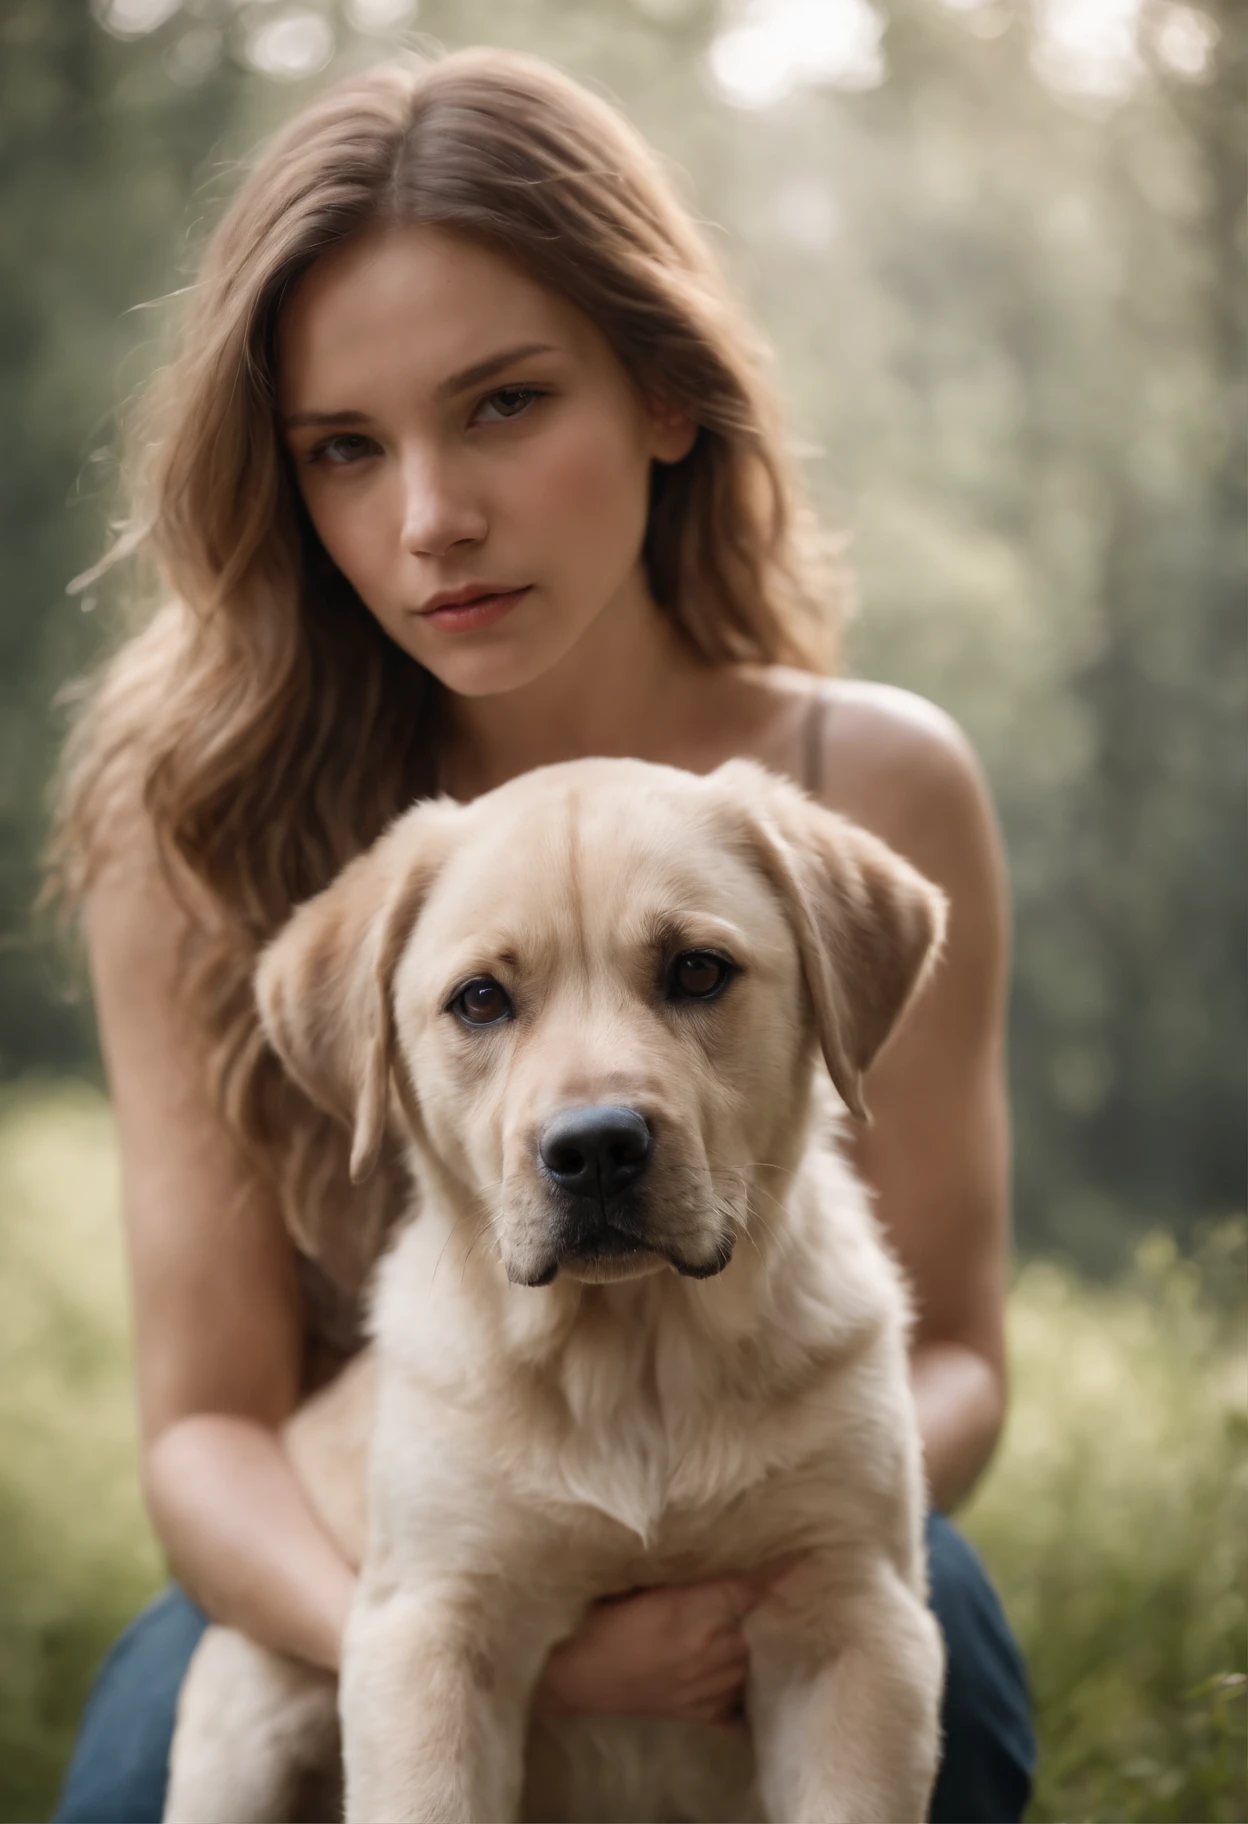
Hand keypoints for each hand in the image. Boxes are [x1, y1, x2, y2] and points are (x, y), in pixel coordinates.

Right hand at [535, 1571, 781, 1728]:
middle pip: (757, 1629)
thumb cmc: (597, 1620)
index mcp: (687, 1611)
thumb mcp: (636, 1584)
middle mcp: (704, 1650)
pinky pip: (734, 1707)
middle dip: (777, 1611)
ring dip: (764, 1647)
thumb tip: (707, 1551)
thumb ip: (677, 1575)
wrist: (571, 1674)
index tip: (805, 1562)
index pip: (745, 1591)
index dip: (777, 1576)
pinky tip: (755, 1683)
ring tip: (780, 1630)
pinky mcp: (692, 1710)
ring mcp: (702, 1685)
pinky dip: (747, 1694)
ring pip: (751, 1666)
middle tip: (796, 1593)